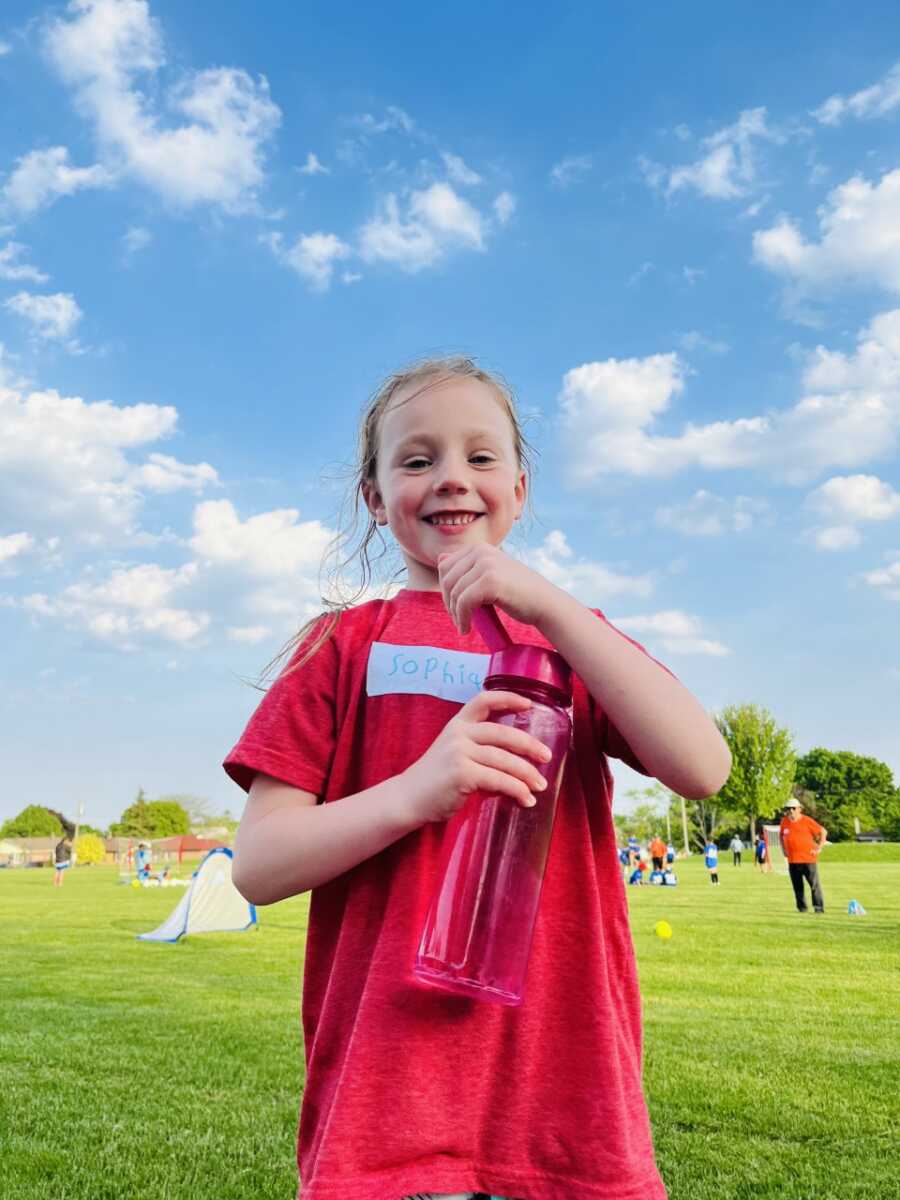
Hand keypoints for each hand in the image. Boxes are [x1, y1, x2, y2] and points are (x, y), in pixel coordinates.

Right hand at [398, 689, 553, 823]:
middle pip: (503, 733)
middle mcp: (458, 734)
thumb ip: (481, 752)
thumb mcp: (454, 755)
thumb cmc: (435, 780)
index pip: (483, 700)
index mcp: (457, 725)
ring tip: (540, 785)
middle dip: (529, 745)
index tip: (529, 704)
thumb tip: (518, 766)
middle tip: (547, 756)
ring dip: (527, 774)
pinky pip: (498, 780)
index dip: (508, 698)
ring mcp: (458, 753)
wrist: (408, 799)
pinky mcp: (461, 774)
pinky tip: (525, 799)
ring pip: (504, 759)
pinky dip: (516, 790)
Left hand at [437, 544, 557, 633]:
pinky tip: (466, 629)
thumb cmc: (518, 593)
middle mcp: (481, 551)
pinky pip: (464, 602)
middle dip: (448, 603)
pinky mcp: (490, 580)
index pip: (445, 566)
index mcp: (479, 548)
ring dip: (455, 614)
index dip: (446, 590)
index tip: (455, 608)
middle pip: (447, 579)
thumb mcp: (490, 575)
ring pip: (455, 592)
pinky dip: (462, 619)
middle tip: (458, 620)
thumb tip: (440, 557)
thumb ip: (467, 567)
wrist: (544, 603)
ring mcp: (486, 564)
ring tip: (463, 626)